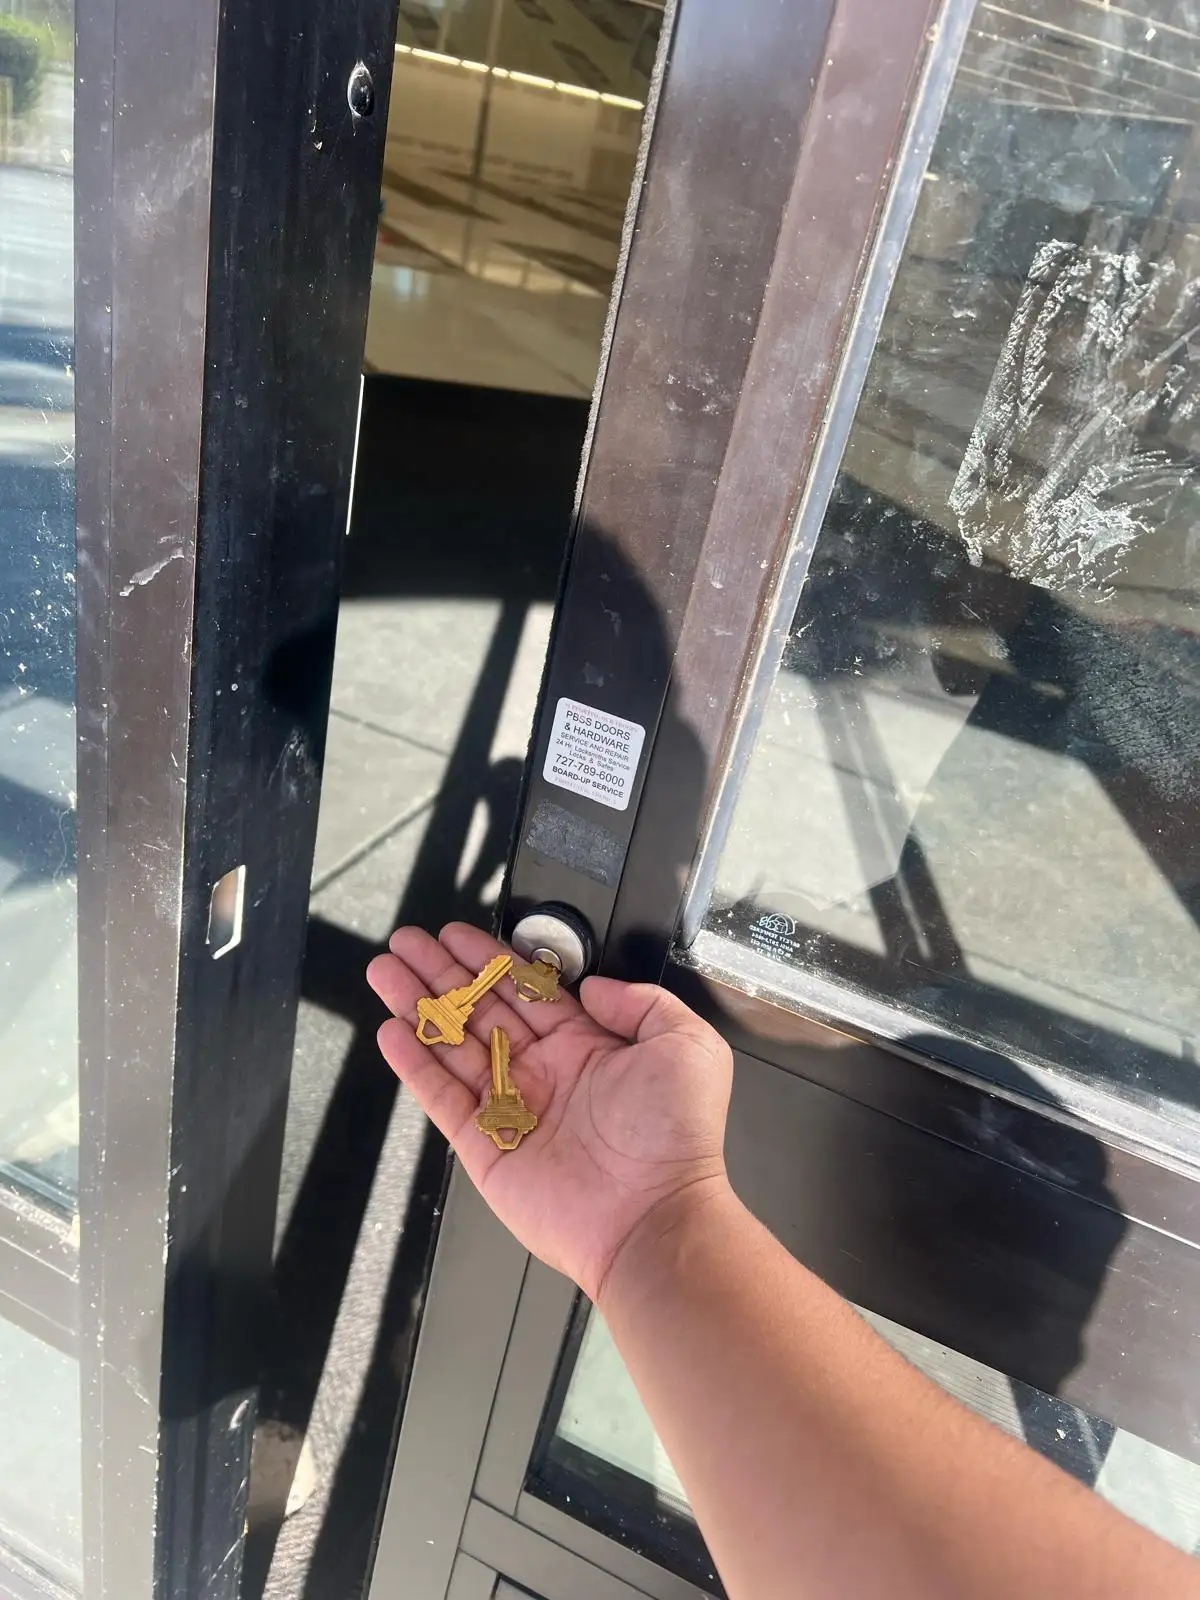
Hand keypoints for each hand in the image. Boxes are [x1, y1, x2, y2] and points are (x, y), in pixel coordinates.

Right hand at [367, 922, 733, 1301]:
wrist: (654, 1218)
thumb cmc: (676, 1137)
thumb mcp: (685, 1043)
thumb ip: (640, 1002)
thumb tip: (596, 985)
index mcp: (587, 1047)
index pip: (525, 991)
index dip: (488, 961)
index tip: (455, 935)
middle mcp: (544, 1074)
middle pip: (479, 1010)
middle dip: (440, 974)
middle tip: (405, 942)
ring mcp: (511, 1109)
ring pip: (452, 1045)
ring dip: (417, 1007)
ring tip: (384, 972)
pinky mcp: (485, 1147)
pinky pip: (442, 1098)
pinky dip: (415, 1064)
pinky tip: (392, 1031)